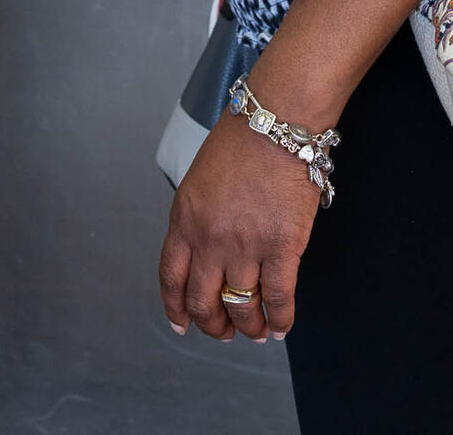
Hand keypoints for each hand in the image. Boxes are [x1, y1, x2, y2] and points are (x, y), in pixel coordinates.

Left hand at [159, 110, 315, 343]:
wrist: (278, 120)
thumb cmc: (243, 138)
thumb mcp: (200, 179)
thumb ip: (198, 217)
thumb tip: (208, 251)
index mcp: (184, 218)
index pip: (171, 277)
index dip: (176, 308)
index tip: (182, 323)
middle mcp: (208, 237)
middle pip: (202, 300)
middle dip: (211, 325)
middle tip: (223, 333)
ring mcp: (244, 245)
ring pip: (240, 306)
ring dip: (248, 326)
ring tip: (255, 332)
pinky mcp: (281, 246)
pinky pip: (278, 297)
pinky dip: (279, 319)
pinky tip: (281, 325)